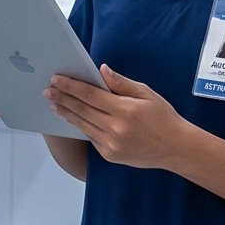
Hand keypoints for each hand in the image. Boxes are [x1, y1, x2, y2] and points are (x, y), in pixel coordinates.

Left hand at [46, 65, 197, 170]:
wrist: (177, 148)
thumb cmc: (163, 117)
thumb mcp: (147, 94)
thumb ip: (121, 83)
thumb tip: (101, 69)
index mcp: (125, 110)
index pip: (90, 95)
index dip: (71, 87)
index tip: (56, 79)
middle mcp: (116, 129)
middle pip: (82, 110)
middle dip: (62, 99)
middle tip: (47, 91)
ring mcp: (111, 144)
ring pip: (82, 125)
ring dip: (66, 113)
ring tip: (53, 103)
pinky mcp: (110, 155)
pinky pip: (91, 137)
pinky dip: (80, 126)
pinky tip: (71, 118)